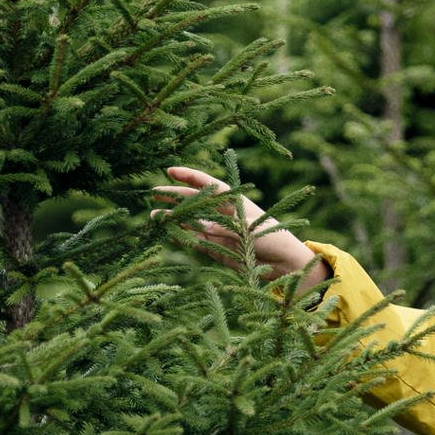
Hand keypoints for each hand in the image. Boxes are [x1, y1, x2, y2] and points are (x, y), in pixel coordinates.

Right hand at [149, 165, 328, 286]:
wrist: (282, 263)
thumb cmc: (271, 237)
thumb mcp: (247, 229)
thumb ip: (223, 227)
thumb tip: (199, 224)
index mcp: (232, 200)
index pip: (207, 184)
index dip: (188, 176)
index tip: (170, 171)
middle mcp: (221, 213)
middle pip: (193, 201)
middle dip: (173, 196)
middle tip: (153, 192)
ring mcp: (217, 230)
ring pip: (189, 221)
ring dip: (172, 217)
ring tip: (153, 216)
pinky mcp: (215, 249)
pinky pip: (193, 240)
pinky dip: (180, 236)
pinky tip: (165, 233)